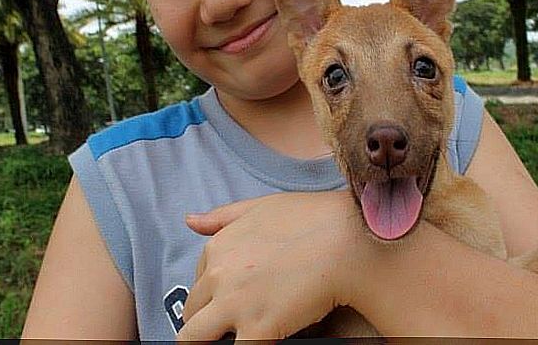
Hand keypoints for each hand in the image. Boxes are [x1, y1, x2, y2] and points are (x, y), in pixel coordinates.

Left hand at [176, 190, 363, 340]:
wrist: (347, 238)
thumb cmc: (312, 218)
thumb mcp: (262, 207)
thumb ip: (223, 216)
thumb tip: (190, 220)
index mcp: (218, 248)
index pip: (199, 284)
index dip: (214, 298)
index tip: (232, 303)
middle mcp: (218, 275)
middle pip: (191, 316)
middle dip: (206, 326)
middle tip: (233, 329)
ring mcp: (235, 304)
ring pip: (194, 340)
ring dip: (209, 343)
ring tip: (235, 340)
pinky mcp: (258, 328)